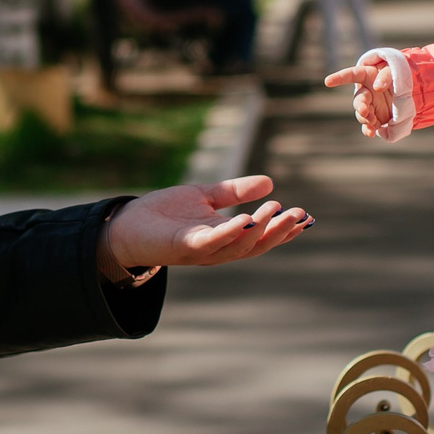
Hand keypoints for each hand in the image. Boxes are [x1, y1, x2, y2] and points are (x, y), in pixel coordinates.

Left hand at [97, 175, 311, 278]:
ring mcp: (201, 250)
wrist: (125, 224)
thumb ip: (234, 192)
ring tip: (278, 211)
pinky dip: (230, 233)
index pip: (261, 237)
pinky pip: (211, 242)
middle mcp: (217, 249)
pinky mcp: (183, 247)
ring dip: (260, 230)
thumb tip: (269, 182)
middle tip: (300, 214)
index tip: (307, 218)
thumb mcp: (205, 197)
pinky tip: (246, 218)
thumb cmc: (163, 213)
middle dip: (280, 232)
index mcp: (224, 237)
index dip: (284, 230)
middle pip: (256, 245)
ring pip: (239, 246)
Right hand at [322, 59, 397, 136]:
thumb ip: (386, 75)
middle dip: (360, 106)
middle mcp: (366, 92)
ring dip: (365, 118)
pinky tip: (371, 133)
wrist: (409, 91)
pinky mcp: (375, 118)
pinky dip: (368, 130)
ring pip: (361, 114)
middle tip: (364, 111)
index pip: (351, 75)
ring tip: (373, 121)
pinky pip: (368, 126)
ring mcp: (370, 106)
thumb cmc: (398, 76)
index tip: (327, 82)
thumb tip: (377, 87)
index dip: (339, 78)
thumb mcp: (395, 70)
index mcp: (367, 76)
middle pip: (358, 100)